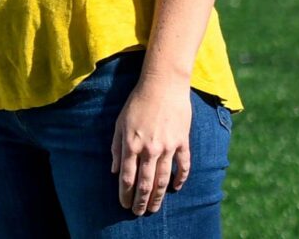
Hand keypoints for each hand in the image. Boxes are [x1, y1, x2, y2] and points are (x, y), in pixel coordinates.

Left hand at [112, 76, 192, 215]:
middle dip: (141, 201)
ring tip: (154, 208)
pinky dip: (181, 179)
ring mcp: (168, 146)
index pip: (127, 177)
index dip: (125, 194)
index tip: (124, 204)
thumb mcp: (119, 123)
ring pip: (163, 179)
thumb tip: (115, 170)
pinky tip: (176, 188)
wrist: (163, 85)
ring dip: (158, 196)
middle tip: (138, 213)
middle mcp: (149, 149)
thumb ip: (117, 148)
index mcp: (131, 144)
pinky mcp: (182, 142)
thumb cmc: (137, 102)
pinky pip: (183, 166)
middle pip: (145, 183)